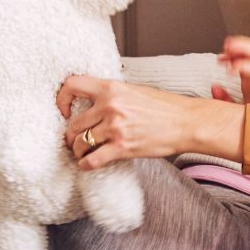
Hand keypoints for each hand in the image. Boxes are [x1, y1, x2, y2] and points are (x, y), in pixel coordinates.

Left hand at [57, 75, 244, 168]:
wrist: (187, 122)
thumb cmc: (166, 107)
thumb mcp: (135, 90)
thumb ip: (114, 94)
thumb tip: (96, 101)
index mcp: (112, 88)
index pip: (73, 84)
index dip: (61, 98)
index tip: (64, 109)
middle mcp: (110, 105)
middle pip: (73, 122)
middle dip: (69, 135)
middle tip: (72, 140)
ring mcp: (115, 127)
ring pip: (79, 142)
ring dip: (77, 150)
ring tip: (81, 153)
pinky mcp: (122, 147)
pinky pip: (93, 159)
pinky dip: (85, 164)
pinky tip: (87, 164)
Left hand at [213, 36, 249, 107]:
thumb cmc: (248, 126)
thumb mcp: (231, 110)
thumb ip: (223, 98)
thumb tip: (214, 86)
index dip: (236, 52)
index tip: (220, 56)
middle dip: (243, 44)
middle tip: (226, 44)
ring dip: (245, 47)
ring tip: (229, 48)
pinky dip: (242, 65)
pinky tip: (230, 70)